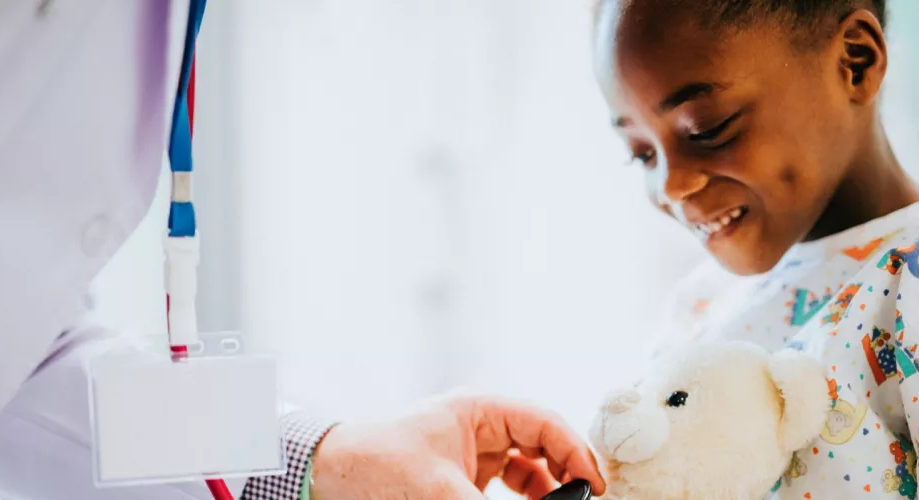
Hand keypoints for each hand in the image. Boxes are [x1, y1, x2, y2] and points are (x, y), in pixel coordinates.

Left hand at [309, 391, 605, 499]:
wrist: (324, 476)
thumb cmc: (374, 466)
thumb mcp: (440, 494)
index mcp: (481, 409)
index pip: (545, 423)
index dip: (576, 453)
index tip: (594, 487)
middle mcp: (483, 425)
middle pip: (544, 445)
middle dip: (565, 475)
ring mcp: (474, 450)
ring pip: (530, 469)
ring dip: (546, 492)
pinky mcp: (463, 476)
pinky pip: (509, 485)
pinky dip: (524, 497)